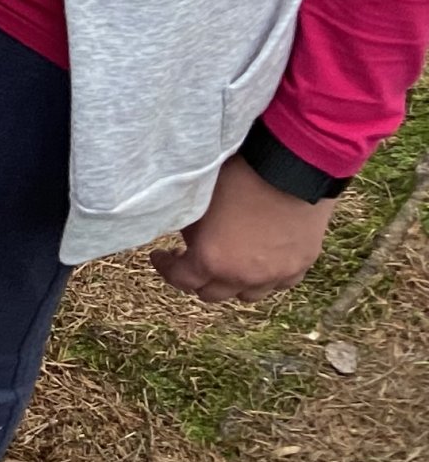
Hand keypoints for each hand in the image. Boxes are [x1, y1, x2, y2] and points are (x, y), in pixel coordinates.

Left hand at [150, 155, 339, 302]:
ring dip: (232, 283)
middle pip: (213, 294)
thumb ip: (188, 229)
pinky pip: (278, 283)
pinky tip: (258, 262)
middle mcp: (245, 276)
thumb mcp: (197, 201)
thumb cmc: (237, 177)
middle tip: (189, 259)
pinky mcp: (301, 265)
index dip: (166, 268)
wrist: (290, 166)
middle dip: (197, 279)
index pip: (181, 280)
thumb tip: (189, 240)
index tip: (161, 256)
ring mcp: (276, 274)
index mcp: (212, 260)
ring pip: (248, 294)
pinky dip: (264, 278)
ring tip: (226, 263)